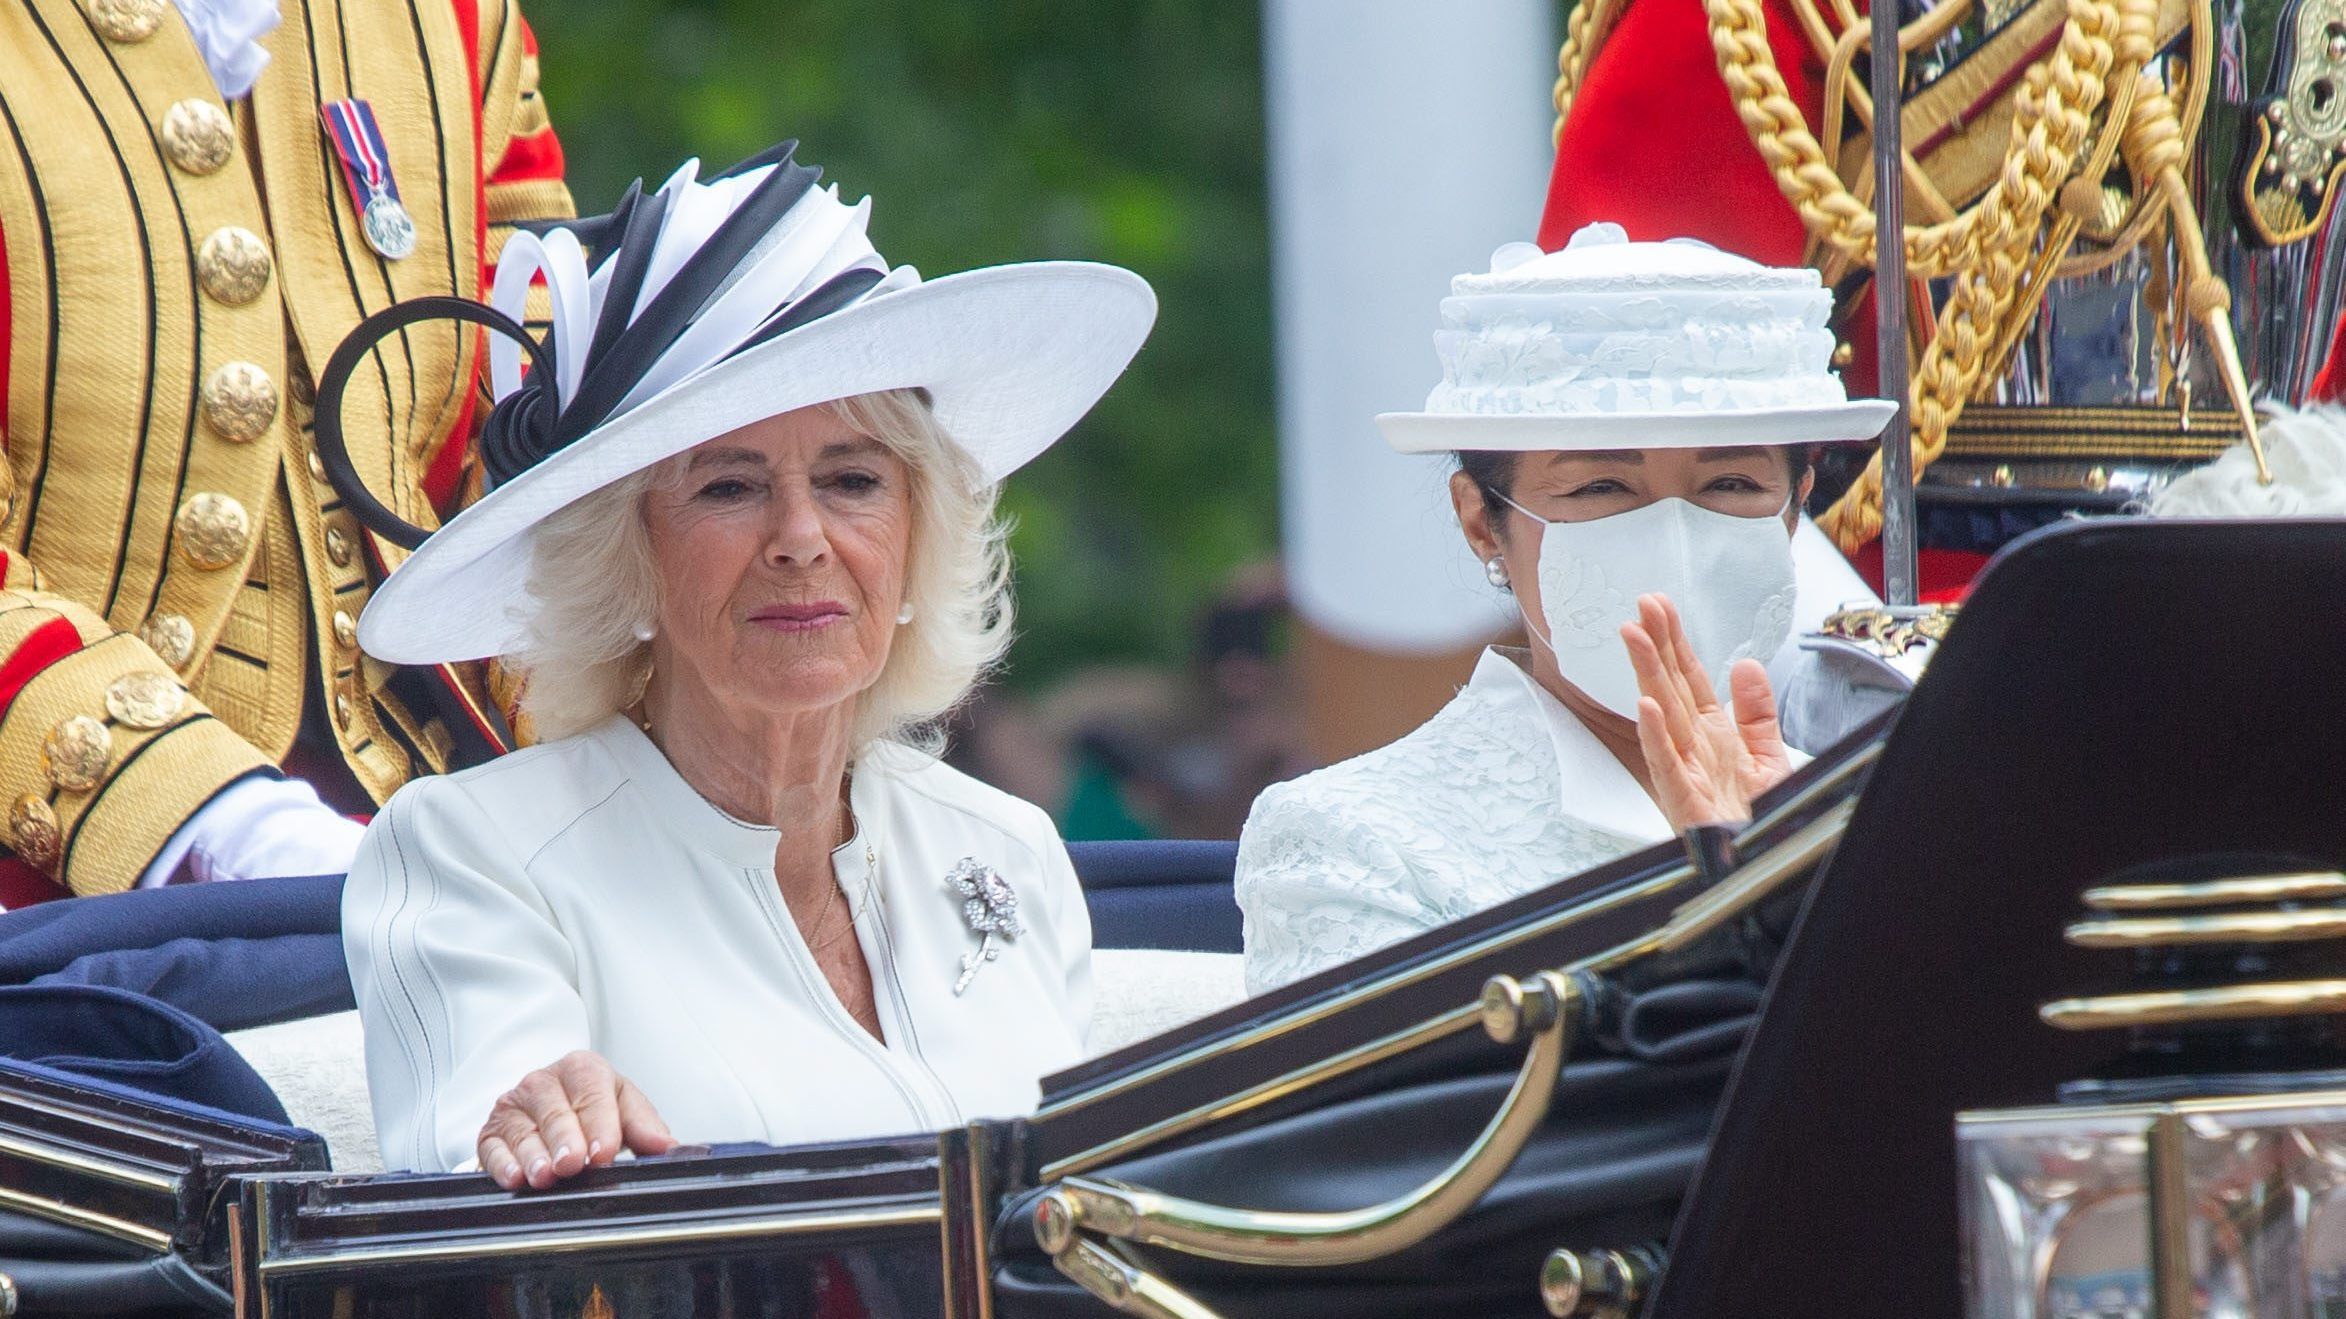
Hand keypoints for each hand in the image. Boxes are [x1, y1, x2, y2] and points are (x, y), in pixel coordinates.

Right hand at [477, 1050, 676, 1189]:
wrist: (549, 1105)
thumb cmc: (593, 1107)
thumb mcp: (624, 1108)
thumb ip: (646, 1127)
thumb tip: (670, 1148)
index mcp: (583, 1069)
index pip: (593, 1093)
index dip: (600, 1124)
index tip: (605, 1152)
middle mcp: (544, 1082)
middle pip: (555, 1111)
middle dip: (565, 1139)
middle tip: (573, 1163)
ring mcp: (514, 1106)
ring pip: (522, 1130)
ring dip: (534, 1155)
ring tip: (545, 1176)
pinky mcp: (491, 1132)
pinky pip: (492, 1147)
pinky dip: (502, 1164)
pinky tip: (515, 1178)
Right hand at [1621, 593, 1793, 831]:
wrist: (1766, 866)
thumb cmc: (1762, 821)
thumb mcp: (1769, 757)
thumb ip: (1756, 713)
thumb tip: (1745, 665)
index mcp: (1712, 735)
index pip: (1688, 678)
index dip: (1674, 641)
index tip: (1658, 606)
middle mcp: (1693, 748)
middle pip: (1671, 687)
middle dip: (1655, 645)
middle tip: (1641, 606)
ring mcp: (1684, 772)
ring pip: (1662, 715)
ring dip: (1646, 674)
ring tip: (1633, 636)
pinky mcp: (1683, 801)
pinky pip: (1666, 763)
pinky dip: (1655, 735)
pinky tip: (1646, 706)